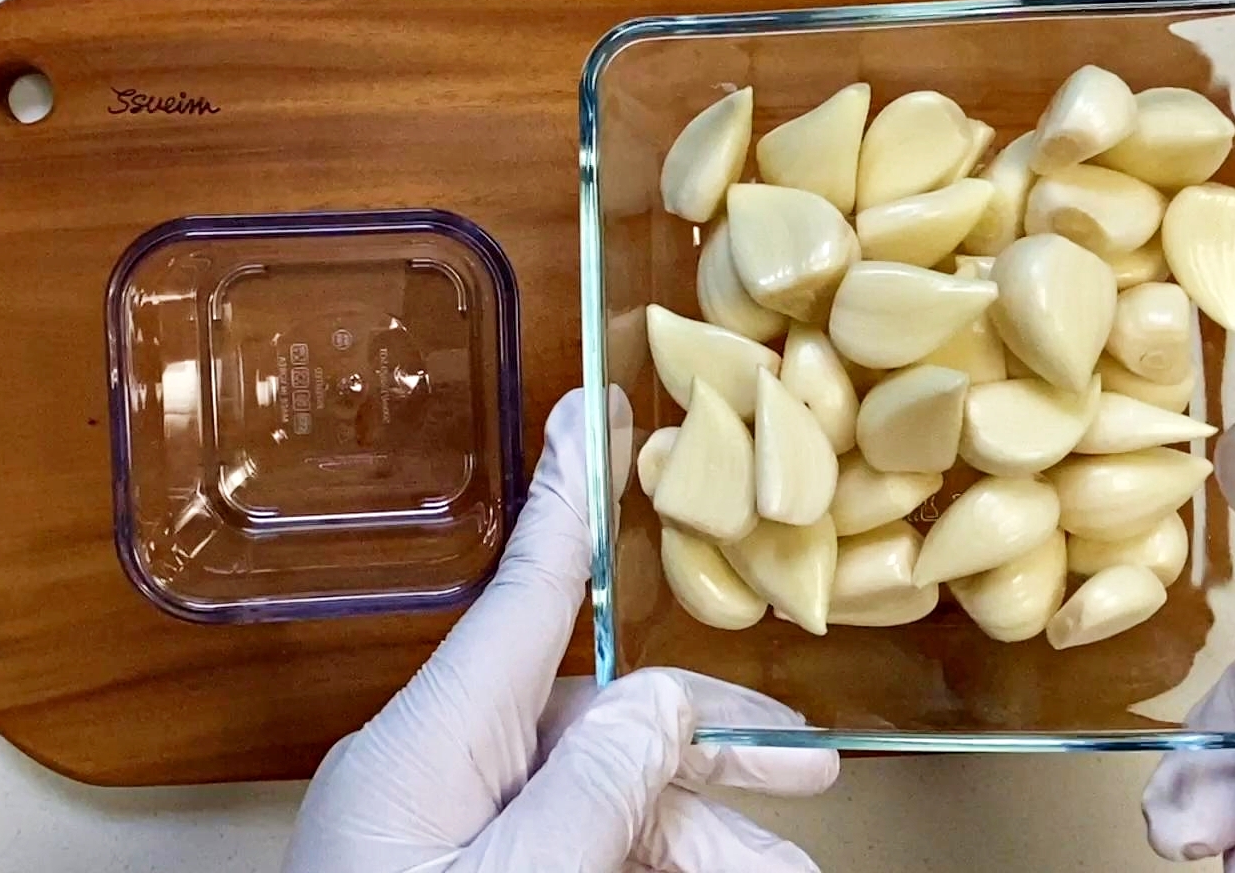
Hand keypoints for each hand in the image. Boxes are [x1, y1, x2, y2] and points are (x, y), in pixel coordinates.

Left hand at [283, 389, 838, 872]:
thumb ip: (591, 794)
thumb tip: (666, 703)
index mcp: (425, 749)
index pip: (521, 595)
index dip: (567, 494)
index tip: (593, 407)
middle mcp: (439, 775)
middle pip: (594, 719)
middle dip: (707, 741)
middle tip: (809, 766)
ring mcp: (455, 835)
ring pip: (603, 799)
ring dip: (700, 831)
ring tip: (791, 872)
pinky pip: (580, 849)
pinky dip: (654, 863)